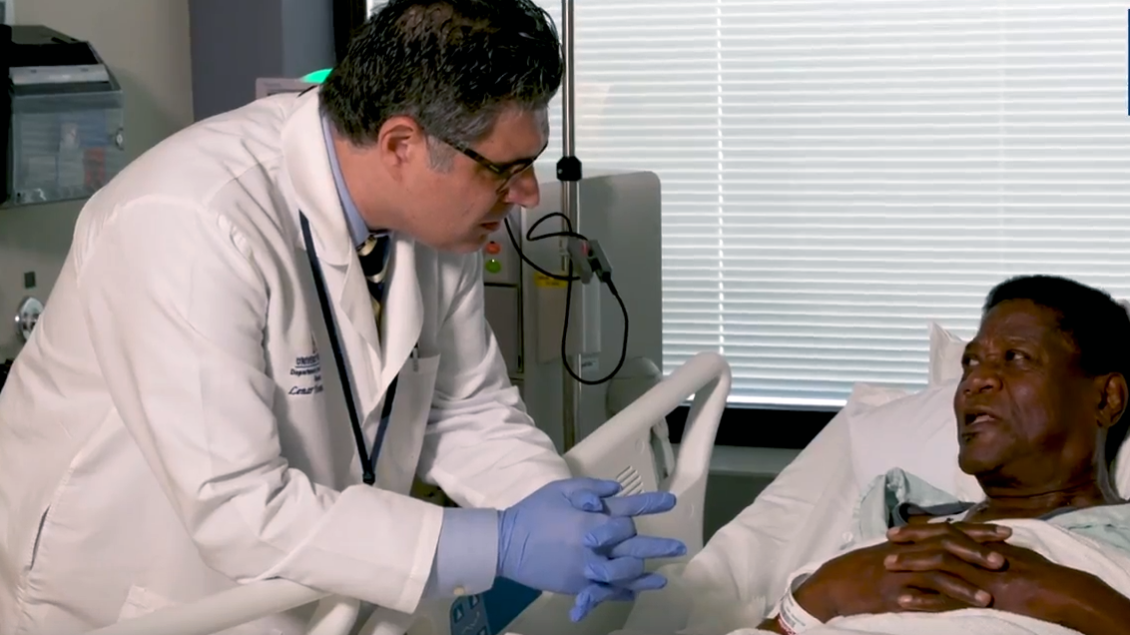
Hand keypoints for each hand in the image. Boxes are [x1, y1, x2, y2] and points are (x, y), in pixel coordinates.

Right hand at [496, 478, 686, 621]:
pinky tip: (636, 592)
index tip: (671, 501)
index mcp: (592, 518)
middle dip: (659, 547)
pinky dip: (623, 592)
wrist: (507, 544)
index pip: (629, 511)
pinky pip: (607, 591)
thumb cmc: (533, 512)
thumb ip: (590, 488)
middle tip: (680, 548)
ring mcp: (588, 567)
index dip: (651, 504)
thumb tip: (617, 490)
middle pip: (635, 546)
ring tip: (662, 576)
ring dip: (646, 573)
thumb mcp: (560, 489)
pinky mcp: (579, 585)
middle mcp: (596, 544)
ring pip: (626, 573)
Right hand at [795, 522, 1010, 619]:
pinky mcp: (892, 591)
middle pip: (947, 543)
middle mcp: (908, 551)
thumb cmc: (859, 570)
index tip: (1006, 531)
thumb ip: (917, 551)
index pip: (949, 529)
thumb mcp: (890, 555)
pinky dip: (942, 599)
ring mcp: (900, 570)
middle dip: (978, 550)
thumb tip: (943, 547)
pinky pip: (920, 593)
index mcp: (910, 541)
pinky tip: (960, 609)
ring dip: (965, 583)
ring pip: (937, 569)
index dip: (978, 530)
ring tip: (990, 596)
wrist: (831, 583)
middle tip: (1006, 556)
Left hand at [887, 539, 1071, 615]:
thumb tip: (970, 541)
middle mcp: (977, 553)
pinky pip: (948, 599)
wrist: (1061, 590)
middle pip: (936, 541)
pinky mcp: (981, 596)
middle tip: (886, 539)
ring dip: (910, 564)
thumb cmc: (1040, 572)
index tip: (899, 528)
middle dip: (909, 540)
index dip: (921, 529)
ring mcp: (978, 574)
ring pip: (938, 565)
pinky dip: (924, 600)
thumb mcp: (1010, 552)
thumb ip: (986, 547)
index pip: (946, 530)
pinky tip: (904, 602)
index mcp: (981, 543)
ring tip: (887, 565)